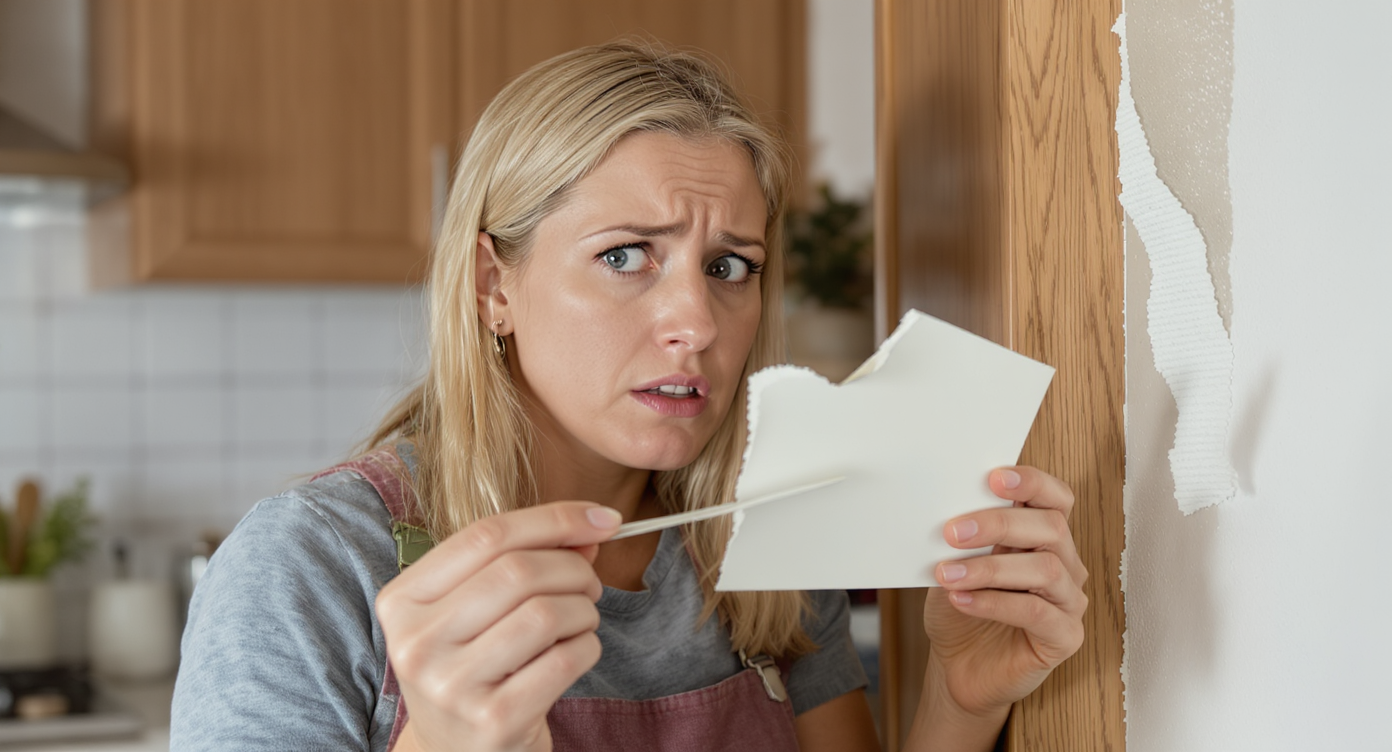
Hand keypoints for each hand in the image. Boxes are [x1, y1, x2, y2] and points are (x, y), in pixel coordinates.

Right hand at [375, 502, 621, 751]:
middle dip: (574, 569)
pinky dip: (587, 647)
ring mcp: (451, 686)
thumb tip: (594, 525)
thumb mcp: (481, 607)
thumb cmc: (474, 665)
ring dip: (584, 611)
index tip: (605, 517)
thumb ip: (527, 557)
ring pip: (545, 614)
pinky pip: (563, 660)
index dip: (555, 518)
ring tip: (581, 621)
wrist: (456, 751)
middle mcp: (416, 643)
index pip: (486, 536)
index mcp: (402, 600)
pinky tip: (576, 653)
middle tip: (590, 584)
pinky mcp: (492, 721)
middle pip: (518, 571)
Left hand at [923, 466, 1087, 718]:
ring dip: (991, 568)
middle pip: (1052, 528)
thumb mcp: (954, 564)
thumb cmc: (960, 609)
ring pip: (1047, 570)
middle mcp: (1064, 564)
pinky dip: (994, 603)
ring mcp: (1069, 601)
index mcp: (1041, 536)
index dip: (1032, 482)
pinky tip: (961, 600)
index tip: (993, 478)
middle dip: (1000, 524)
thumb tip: (947, 510)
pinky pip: (1037, 614)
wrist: (958, 665)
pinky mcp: (1065, 637)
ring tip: (948, 574)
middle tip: (953, 531)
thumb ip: (962, 537)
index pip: (1055, 498)